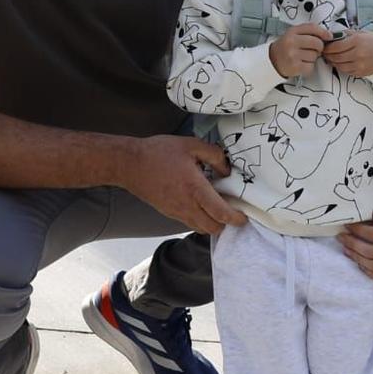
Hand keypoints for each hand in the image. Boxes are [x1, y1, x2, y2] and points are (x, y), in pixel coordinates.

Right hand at [119, 135, 246, 235]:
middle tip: (232, 210)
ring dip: (212, 223)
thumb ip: (214, 155)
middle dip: (226, 224)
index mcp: (195, 189)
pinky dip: (199, 219)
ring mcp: (176, 212)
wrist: (129, 164)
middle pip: (213, 228)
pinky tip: (200, 204)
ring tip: (216, 207)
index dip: (236, 218)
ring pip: (201, 228)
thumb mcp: (190, 144)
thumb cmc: (159, 152)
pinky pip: (189, 223)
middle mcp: (187, 205)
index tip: (244, 216)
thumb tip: (226, 170)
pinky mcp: (168, 212)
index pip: (221, 213)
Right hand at [270, 24, 332, 77]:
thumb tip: (328, 35)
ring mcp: (293, 54)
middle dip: (319, 47)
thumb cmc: (285, 47)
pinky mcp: (295, 66)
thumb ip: (309, 31)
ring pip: (315, 55)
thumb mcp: (293, 34)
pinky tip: (301, 63)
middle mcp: (292, 42)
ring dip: (313, 57)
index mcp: (292, 31)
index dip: (324, 32)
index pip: (312, 28)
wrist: (272, 60)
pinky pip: (311, 66)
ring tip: (303, 57)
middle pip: (317, 43)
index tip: (329, 36)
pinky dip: (309, 66)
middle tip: (313, 49)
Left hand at [324, 29, 372, 77]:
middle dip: (328, 55)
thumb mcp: (361, 33)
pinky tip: (340, 62)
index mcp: (357, 41)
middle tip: (325, 52)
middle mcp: (358, 53)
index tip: (324, 46)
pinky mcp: (360, 72)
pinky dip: (340, 67)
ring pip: (339, 65)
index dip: (327, 47)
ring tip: (331, 57)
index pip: (336, 46)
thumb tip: (332, 37)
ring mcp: (360, 64)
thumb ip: (346, 34)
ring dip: (333, 62)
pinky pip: (345, 71)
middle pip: (336, 57)